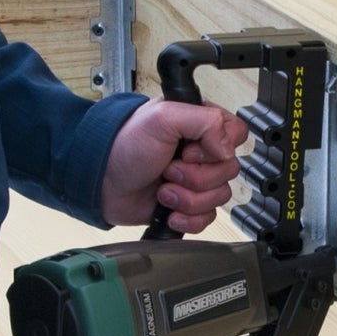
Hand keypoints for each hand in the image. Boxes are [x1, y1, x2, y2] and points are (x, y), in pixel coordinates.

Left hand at [101, 99, 249, 232]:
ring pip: (220, 197)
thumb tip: (228, 148)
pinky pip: (207, 218)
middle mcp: (202, 152)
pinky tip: (168, 209)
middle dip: (196, 176)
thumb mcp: (163, 117)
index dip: (218, 148)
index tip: (190, 150)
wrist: (99, 181)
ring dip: (188, 198)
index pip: (236, 135)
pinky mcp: (188, 205)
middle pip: (229, 170)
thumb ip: (204, 121)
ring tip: (163, 190)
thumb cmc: (123, 145)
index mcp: (200, 125)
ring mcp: (196, 180)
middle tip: (169, 169)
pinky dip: (187, 217)